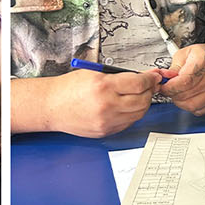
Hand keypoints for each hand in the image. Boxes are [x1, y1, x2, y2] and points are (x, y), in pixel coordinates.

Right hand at [44, 69, 161, 137]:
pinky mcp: (105, 131)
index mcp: (103, 86)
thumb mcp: (93, 73)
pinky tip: (127, 106)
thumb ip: (118, 76)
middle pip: (143, 100)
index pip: (138, 83)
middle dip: (150, 91)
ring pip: (138, 113)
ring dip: (143, 103)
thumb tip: (142, 77)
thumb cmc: (68, 88)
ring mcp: (106, 122)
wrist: (51, 106)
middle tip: (150, 84)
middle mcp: (106, 106)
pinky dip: (132, 114)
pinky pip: (128, 123)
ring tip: (139, 95)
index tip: (154, 76)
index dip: (150, 79)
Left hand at [162, 40, 204, 115]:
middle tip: (169, 89)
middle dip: (172, 94)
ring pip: (191, 105)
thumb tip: (165, 77)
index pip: (184, 81)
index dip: (170, 87)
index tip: (163, 87)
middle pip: (186, 94)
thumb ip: (174, 66)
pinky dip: (190, 107)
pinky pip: (199, 111)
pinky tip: (188, 98)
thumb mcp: (185, 53)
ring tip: (178, 93)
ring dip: (180, 102)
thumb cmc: (204, 55)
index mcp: (203, 62)